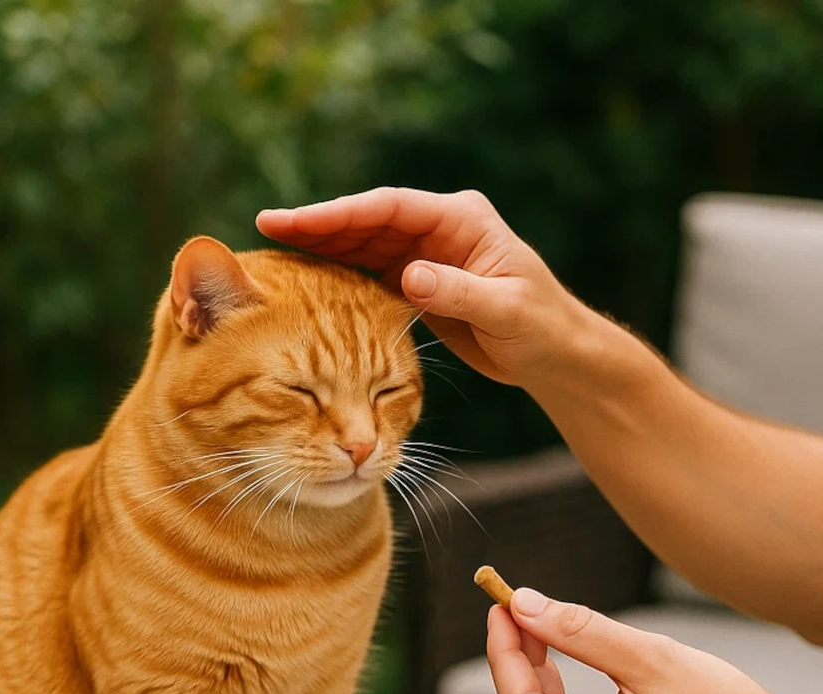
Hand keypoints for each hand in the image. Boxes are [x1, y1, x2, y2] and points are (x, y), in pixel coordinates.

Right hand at [256, 187, 586, 386]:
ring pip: (364, 246)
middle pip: (368, 221)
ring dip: (323, 251)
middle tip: (267, 229)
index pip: (390, 208)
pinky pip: (370, 275)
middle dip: (319, 225)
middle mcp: (440, 230)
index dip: (340, 212)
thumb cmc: (542, 328)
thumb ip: (458, 292)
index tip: (295, 218)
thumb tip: (409, 276)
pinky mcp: (420, 285)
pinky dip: (340, 279)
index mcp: (462, 219)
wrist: (556, 356)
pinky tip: (307, 286)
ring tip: (276, 255)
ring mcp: (428, 255)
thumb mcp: (505, 311)